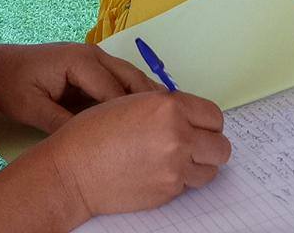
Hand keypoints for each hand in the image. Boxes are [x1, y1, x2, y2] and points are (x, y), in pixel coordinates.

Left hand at [0, 43, 157, 134]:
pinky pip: (118, 81)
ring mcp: (94, 58)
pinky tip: (144, 118)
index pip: (113, 91)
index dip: (129, 117)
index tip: (144, 141)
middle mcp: (92, 55)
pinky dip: (132, 97)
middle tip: (169, 131)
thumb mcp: (32, 109)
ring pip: (130, 78)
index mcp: (79, 61)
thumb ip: (62, 123)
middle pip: (131, 79)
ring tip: (165, 125)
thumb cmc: (11, 86)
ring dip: (145, 100)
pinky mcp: (91, 67)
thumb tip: (91, 142)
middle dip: (149, 105)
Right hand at [41, 91, 229, 217]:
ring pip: (211, 169)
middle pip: (221, 145)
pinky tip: (158, 172)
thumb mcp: (131, 102)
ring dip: (199, 165)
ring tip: (176, 161)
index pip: (214, 116)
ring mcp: (174, 166)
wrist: (72, 171)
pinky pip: (189, 185)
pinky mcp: (168, 191)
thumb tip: (190, 117)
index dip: (207, 122)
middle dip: (210, 145)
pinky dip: (180, 180)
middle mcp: (177, 135)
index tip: (200, 126)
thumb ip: (166, 107)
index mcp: (168, 106)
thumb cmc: (92, 134)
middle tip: (194, 145)